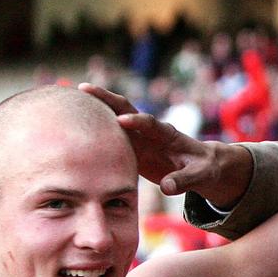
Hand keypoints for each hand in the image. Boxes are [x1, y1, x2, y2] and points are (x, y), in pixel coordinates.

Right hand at [78, 83, 251, 206]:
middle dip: (107, 99)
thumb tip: (166, 188)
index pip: (150, 124)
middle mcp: (150, 131)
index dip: (136, 122)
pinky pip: (112, 137)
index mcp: (168, 134)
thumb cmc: (205, 168)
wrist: (203, 166)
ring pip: (114, 120)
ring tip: (72, 100)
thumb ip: (184, 181)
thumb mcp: (200, 176)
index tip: (120, 121)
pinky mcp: (133, 149)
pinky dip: (95, 130)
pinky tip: (75, 126)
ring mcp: (140, 139)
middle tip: (85, 88)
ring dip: (96, 110)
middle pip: (126, 109)